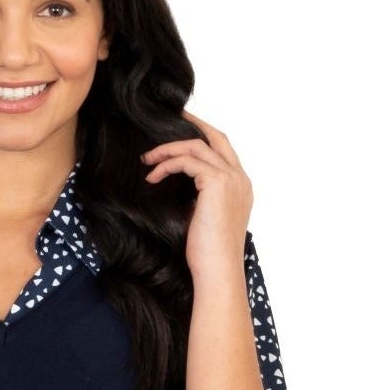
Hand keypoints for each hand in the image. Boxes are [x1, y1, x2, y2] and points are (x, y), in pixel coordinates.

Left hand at [139, 112, 252, 277]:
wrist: (217, 270)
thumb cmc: (208, 254)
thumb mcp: (204, 218)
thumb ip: (199, 196)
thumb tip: (177, 184)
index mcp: (241, 187)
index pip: (223, 151)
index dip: (203, 137)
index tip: (182, 132)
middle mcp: (240, 178)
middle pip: (216, 137)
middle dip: (193, 123)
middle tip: (170, 119)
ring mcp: (231, 178)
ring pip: (197, 145)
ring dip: (169, 149)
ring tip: (147, 158)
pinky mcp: (216, 182)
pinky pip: (187, 160)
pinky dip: (167, 164)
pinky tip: (152, 177)